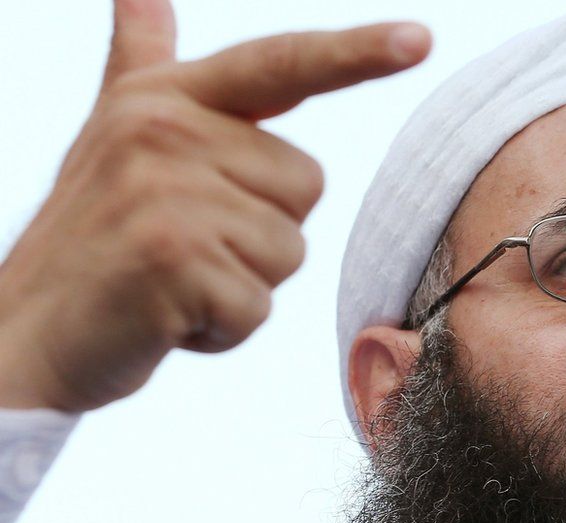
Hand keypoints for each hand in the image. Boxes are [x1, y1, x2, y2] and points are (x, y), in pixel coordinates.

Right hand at [0, 0, 429, 410]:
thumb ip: (139, 61)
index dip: (355, 53)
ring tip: (171, 279)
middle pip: (306, 185)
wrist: (20, 333)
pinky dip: (222, 329)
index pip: (280, 65)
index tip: (420, 40)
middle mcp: (164, 130)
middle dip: (260, 232)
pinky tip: (165, 317)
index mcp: (164, 98)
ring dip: (241, 284)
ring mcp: (164, 192)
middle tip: (183, 246)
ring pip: (288, 250)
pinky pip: (256, 307)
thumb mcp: (115, 136)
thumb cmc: (91, 239)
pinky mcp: (171, 259)